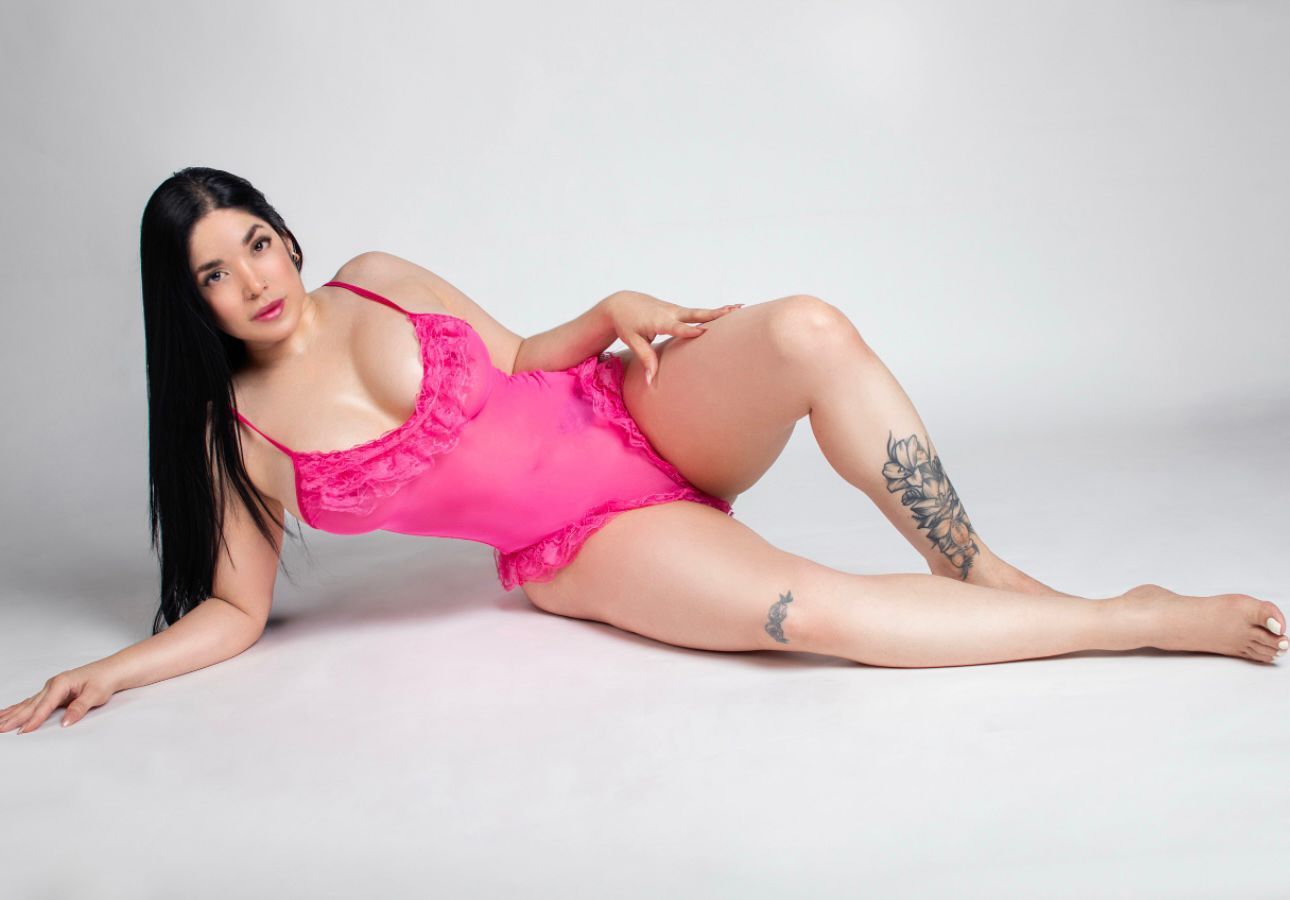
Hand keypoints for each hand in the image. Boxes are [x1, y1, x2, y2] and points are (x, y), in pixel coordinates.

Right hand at [0, 661, 119, 732]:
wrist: (112, 670)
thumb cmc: (104, 679)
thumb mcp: (95, 694)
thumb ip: (79, 708)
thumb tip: (66, 722)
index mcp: (61, 683)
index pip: (45, 706)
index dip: (34, 720)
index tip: (23, 731)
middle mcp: (53, 685)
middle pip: (31, 705)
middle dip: (15, 718)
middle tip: (0, 729)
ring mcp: (51, 688)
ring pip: (28, 704)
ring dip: (12, 713)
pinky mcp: (53, 692)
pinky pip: (33, 702)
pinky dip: (19, 708)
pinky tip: (8, 713)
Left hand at [604, 291, 743, 385]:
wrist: (622, 303)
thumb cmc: (626, 323)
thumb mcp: (633, 341)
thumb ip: (646, 359)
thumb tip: (651, 381)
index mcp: (658, 320)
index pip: (676, 327)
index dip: (689, 330)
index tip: (703, 332)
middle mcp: (670, 312)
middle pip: (695, 314)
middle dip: (714, 314)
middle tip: (733, 311)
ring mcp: (675, 309)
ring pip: (700, 312)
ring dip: (719, 311)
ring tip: (740, 308)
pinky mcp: (677, 310)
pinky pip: (697, 313)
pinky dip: (712, 312)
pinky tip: (729, 311)